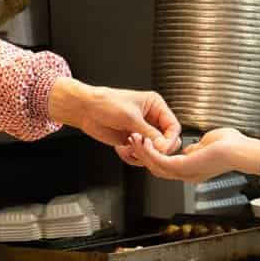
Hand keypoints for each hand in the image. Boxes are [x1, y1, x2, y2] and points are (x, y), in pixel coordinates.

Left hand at [48, 79, 180, 153]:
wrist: (86, 111)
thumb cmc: (106, 103)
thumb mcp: (130, 117)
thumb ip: (149, 133)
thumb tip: (163, 146)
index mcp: (155, 106)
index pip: (173, 127)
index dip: (169, 140)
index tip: (161, 148)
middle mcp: (151, 120)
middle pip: (166, 142)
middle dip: (155, 148)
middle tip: (144, 149)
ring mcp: (142, 132)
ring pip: (154, 152)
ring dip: (142, 153)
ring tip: (129, 146)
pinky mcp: (133, 142)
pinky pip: (141, 156)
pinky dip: (133, 157)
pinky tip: (122, 149)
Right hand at [122, 127, 259, 180]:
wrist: (242, 150)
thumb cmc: (232, 145)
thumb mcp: (207, 144)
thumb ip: (194, 148)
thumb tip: (188, 149)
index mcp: (191, 169)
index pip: (164, 166)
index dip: (150, 157)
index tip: (141, 144)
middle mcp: (186, 174)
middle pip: (155, 168)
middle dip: (141, 155)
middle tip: (130, 142)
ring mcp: (185, 172)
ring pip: (155, 166)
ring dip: (142, 153)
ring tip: (133, 140)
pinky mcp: (186, 166)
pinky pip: (162, 162)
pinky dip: (150, 153)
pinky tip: (144, 143)